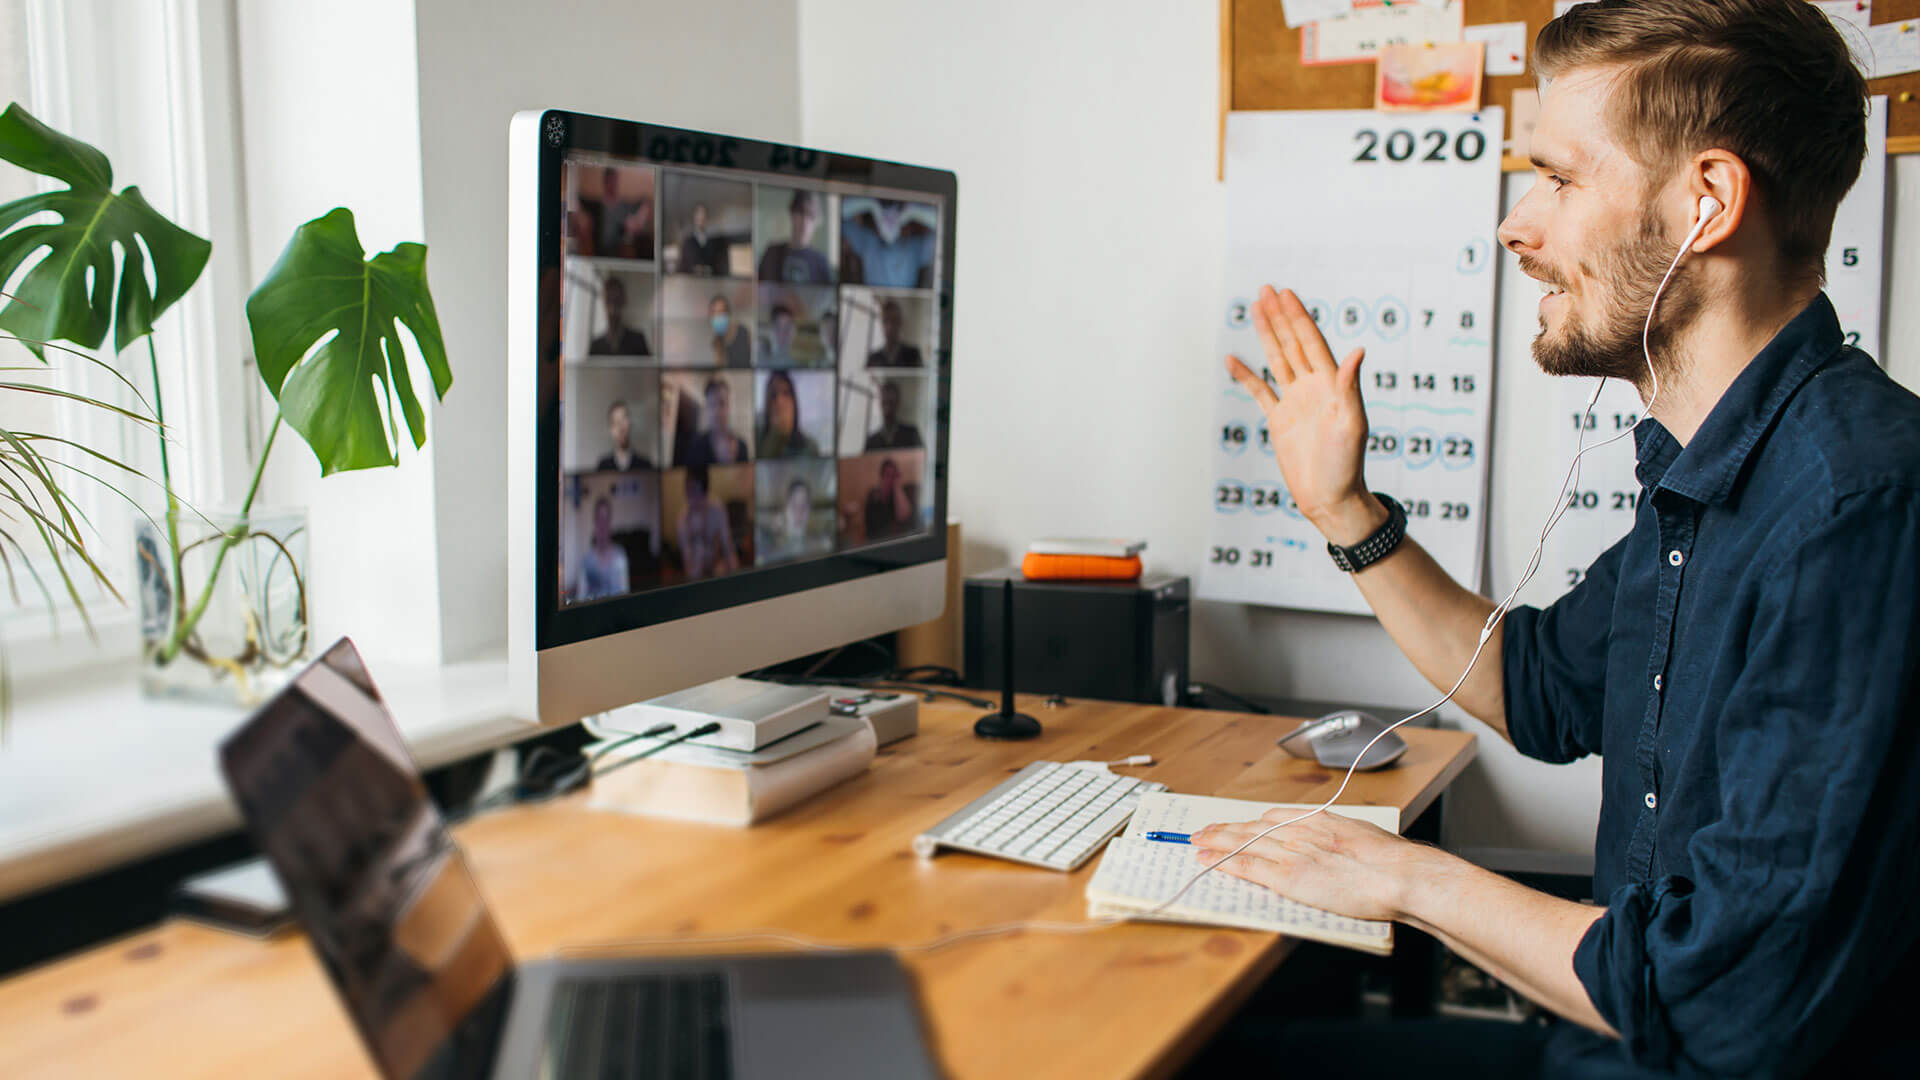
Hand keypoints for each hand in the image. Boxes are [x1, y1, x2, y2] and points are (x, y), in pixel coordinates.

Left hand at [1191, 808, 1432, 922]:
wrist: (1398, 874)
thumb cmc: (1391, 860)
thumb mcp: (1362, 835)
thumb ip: (1342, 836)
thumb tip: (1340, 840)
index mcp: (1318, 820)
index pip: (1273, 817)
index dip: (1251, 822)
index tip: (1239, 823)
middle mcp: (1299, 831)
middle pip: (1252, 827)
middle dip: (1226, 829)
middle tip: (1204, 830)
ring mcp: (1291, 852)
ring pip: (1243, 842)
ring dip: (1216, 842)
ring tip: (1197, 841)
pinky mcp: (1288, 876)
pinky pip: (1248, 866)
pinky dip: (1224, 862)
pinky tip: (1208, 859)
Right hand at [1225, 286, 1381, 544]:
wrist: (1330, 498)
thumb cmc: (1347, 465)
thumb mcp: (1352, 425)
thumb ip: (1350, 386)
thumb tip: (1357, 351)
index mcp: (1331, 385)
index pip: (1312, 342)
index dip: (1299, 317)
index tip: (1287, 294)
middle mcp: (1313, 388)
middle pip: (1293, 343)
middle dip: (1280, 316)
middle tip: (1267, 289)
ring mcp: (1295, 402)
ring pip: (1277, 360)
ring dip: (1267, 335)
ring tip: (1255, 309)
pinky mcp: (1280, 420)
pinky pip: (1260, 391)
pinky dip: (1246, 375)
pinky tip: (1232, 359)